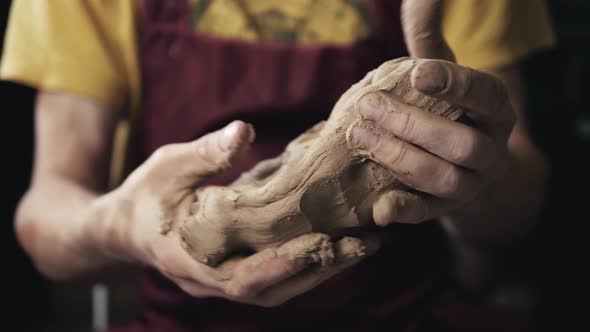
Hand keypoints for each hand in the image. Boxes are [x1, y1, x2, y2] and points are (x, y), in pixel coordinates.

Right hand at [99, 121, 377, 306]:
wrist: (127, 226)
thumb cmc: (146, 194)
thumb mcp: (168, 165)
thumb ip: (205, 154)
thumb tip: (244, 131)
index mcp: (190, 258)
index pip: (240, 277)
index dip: (279, 266)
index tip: (318, 247)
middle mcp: (211, 281)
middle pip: (272, 290)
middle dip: (319, 269)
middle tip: (362, 244)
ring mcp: (225, 282)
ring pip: (280, 289)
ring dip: (321, 270)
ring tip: (362, 245)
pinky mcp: (237, 273)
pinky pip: (277, 277)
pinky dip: (308, 264)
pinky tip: (338, 244)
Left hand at [349, 0, 515, 224]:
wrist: (461, 165)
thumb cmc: (445, 111)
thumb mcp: (440, 76)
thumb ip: (428, 41)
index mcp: (496, 111)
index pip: (483, 95)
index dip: (453, 83)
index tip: (417, 73)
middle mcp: (492, 151)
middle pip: (461, 143)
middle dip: (411, 124)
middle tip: (368, 105)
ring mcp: (471, 185)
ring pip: (445, 179)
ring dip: (400, 158)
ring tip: (359, 137)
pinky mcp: (444, 210)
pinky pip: (428, 215)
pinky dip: (404, 211)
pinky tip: (379, 207)